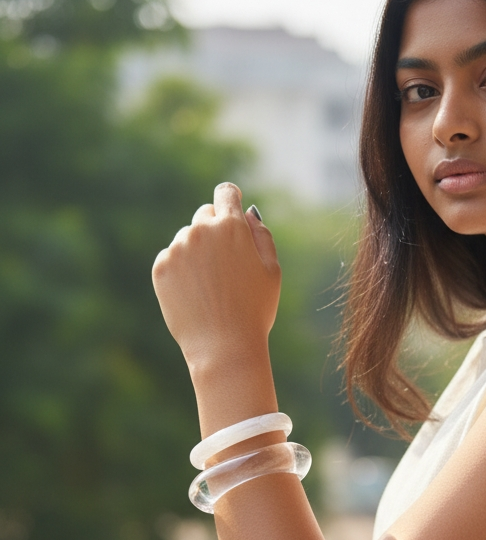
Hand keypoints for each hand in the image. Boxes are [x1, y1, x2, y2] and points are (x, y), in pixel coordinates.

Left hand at [152, 184, 280, 375]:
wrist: (224, 346)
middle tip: (224, 264)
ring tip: (210, 288)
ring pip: (187, 239)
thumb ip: (262, 236)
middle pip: (205, 214)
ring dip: (196, 253)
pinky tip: (195, 295)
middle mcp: (201, 230)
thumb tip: (247, 214)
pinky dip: (181, 271)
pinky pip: (171, 259)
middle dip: (214, 231)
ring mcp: (178, 248)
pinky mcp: (161, 267)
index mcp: (231, 226)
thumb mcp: (271, 271)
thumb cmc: (254, 310)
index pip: (225, 193)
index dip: (229, 198)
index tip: (229, 204)